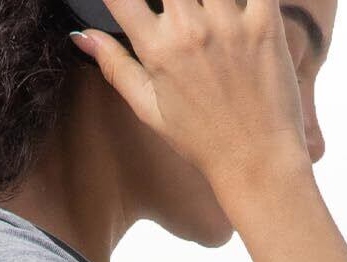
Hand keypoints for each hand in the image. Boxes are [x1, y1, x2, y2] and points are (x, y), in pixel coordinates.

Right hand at [73, 0, 311, 195]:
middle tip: (172, 7)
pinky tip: (237, 2)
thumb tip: (81, 37)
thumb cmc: (201, 139)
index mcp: (157, 50)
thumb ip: (115, 67)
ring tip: (203, 8)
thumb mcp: (148, 109)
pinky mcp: (265, 23)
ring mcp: (230, 23)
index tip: (124, 1)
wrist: (254, 160)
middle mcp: (190, 30)